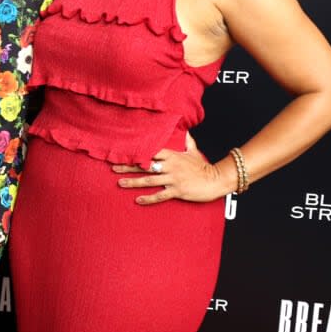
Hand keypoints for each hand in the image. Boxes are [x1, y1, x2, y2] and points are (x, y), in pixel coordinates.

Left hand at [113, 133, 234, 204]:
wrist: (217, 180)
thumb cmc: (204, 166)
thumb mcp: (194, 151)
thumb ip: (187, 141)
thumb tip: (185, 131)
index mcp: (173, 155)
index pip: (150, 151)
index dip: (136, 152)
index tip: (123, 152)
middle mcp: (170, 166)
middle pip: (145, 165)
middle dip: (128, 167)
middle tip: (113, 168)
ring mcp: (173, 179)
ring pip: (149, 180)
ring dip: (133, 182)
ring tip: (120, 183)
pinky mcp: (178, 191)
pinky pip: (160, 195)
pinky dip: (148, 199)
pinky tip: (137, 200)